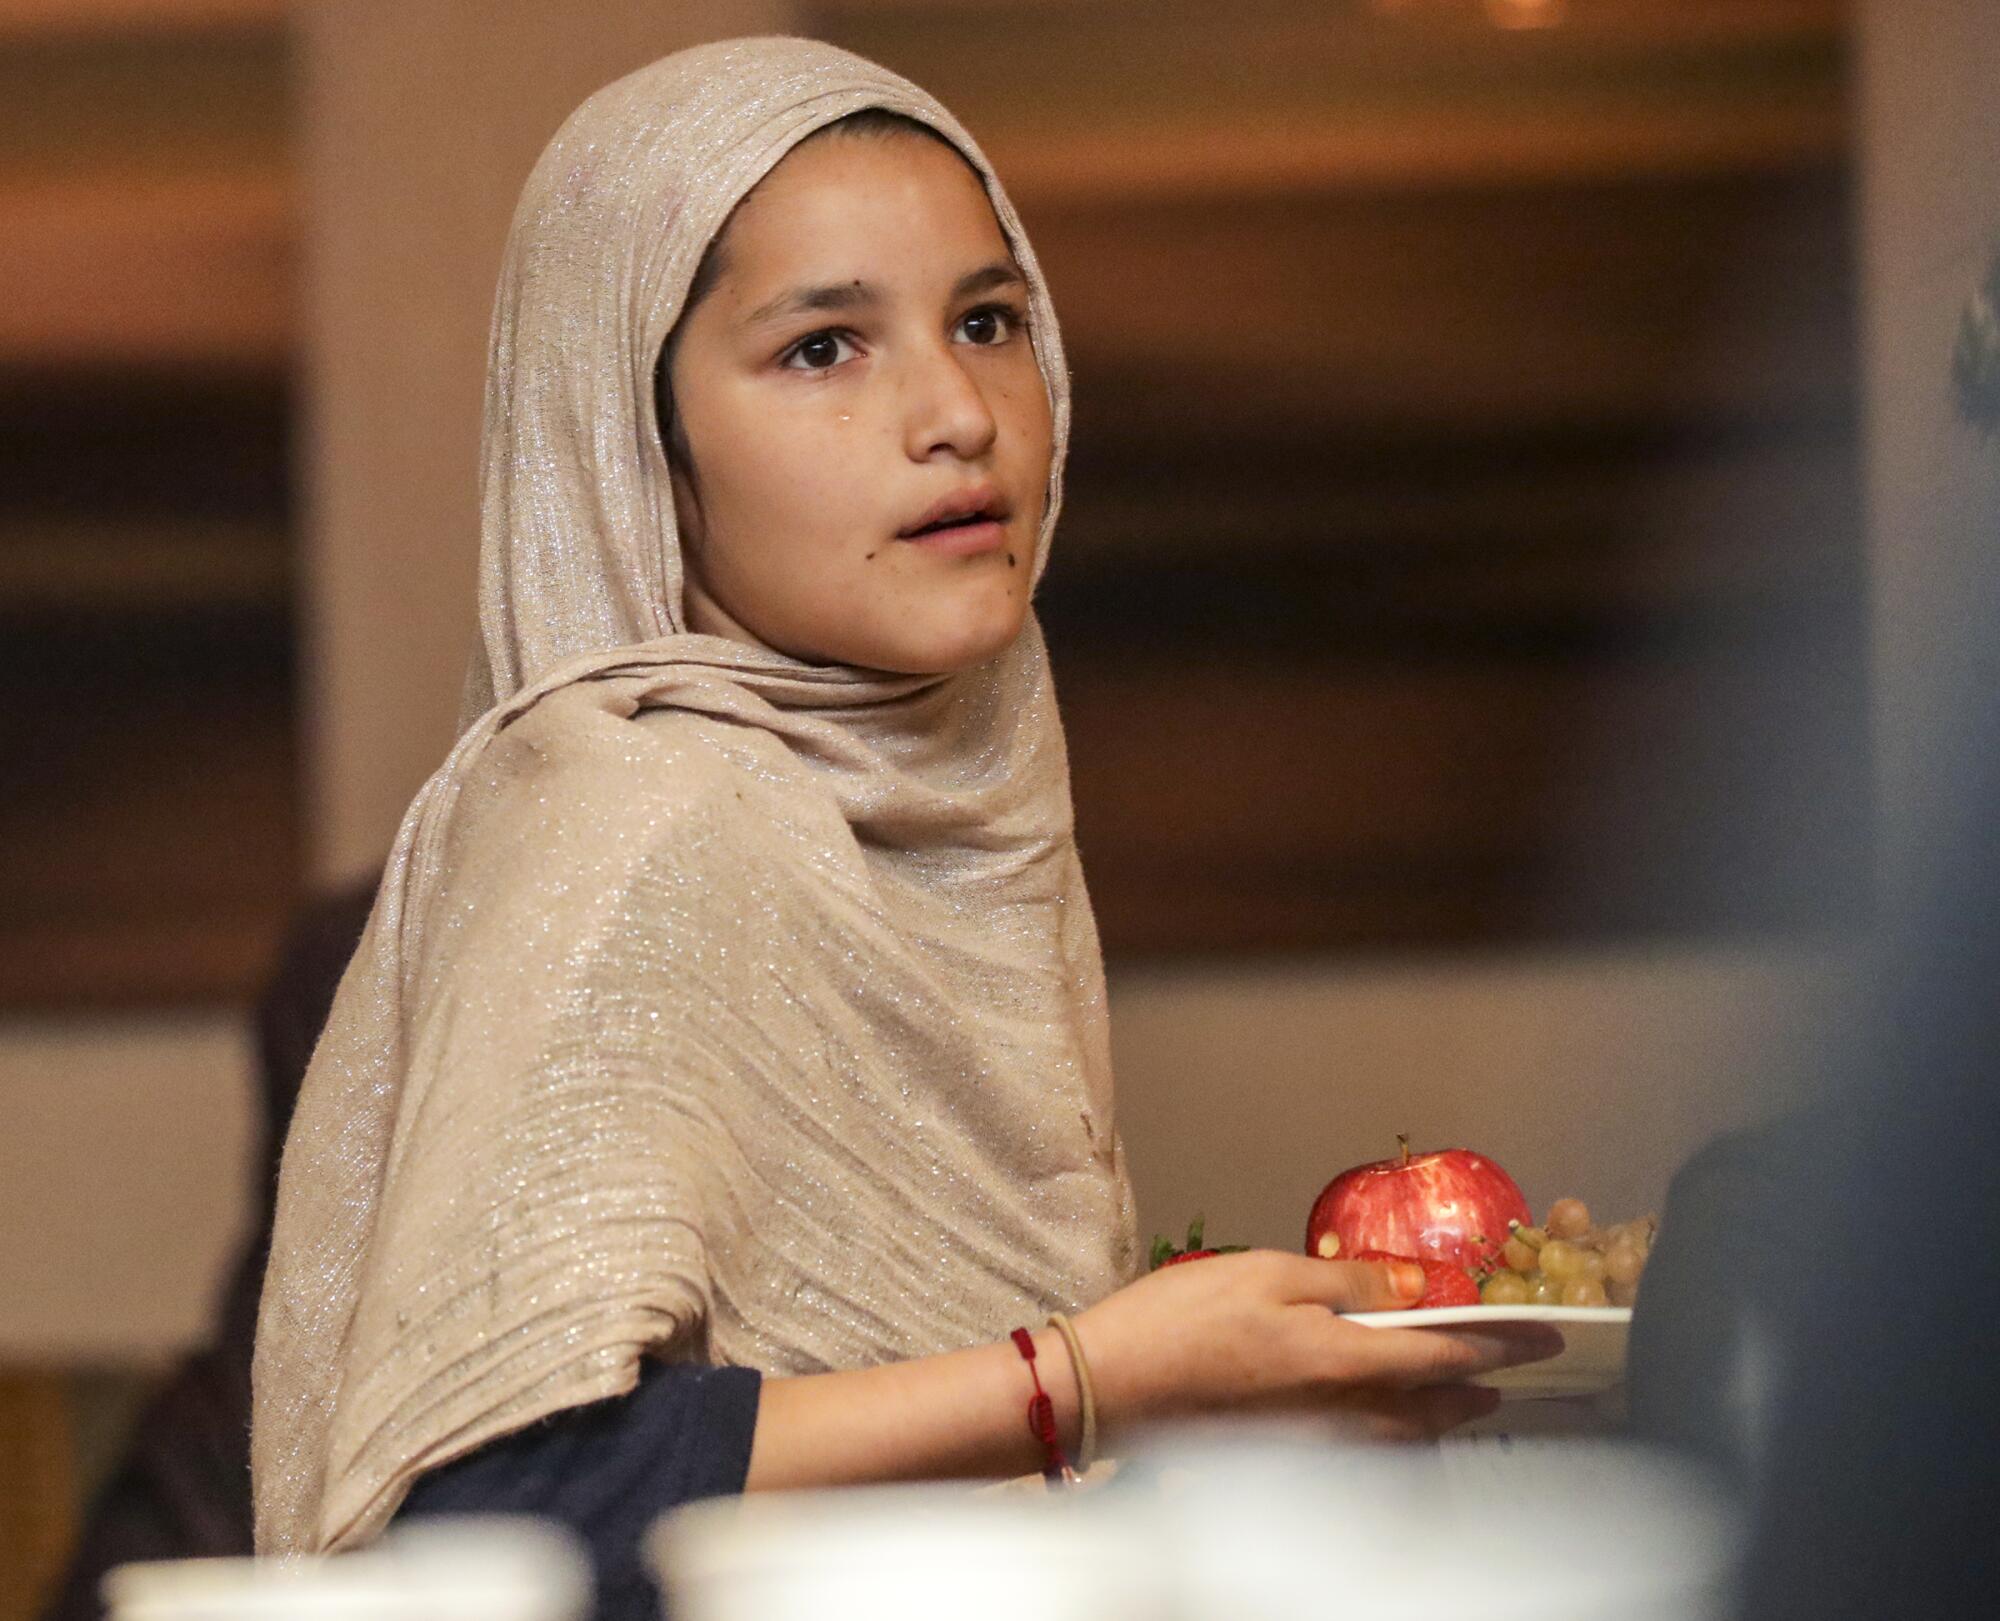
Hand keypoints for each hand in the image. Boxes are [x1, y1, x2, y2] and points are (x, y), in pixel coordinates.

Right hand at [1071, 1250, 1563, 1442]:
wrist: (1112, 1386)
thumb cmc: (1180, 1322)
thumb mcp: (1269, 1273)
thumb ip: (1349, 1281)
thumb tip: (1413, 1286)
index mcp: (1344, 1361)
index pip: (1447, 1352)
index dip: (1502, 1343)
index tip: (1545, 1337)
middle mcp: (1341, 1414)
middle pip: (1435, 1409)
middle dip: (1477, 1389)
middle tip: (1508, 1374)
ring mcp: (1313, 1441)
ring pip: (1403, 1437)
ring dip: (1441, 1416)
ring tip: (1460, 1397)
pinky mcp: (1286, 1453)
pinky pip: (1365, 1450)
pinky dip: (1395, 1436)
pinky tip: (1386, 1423)